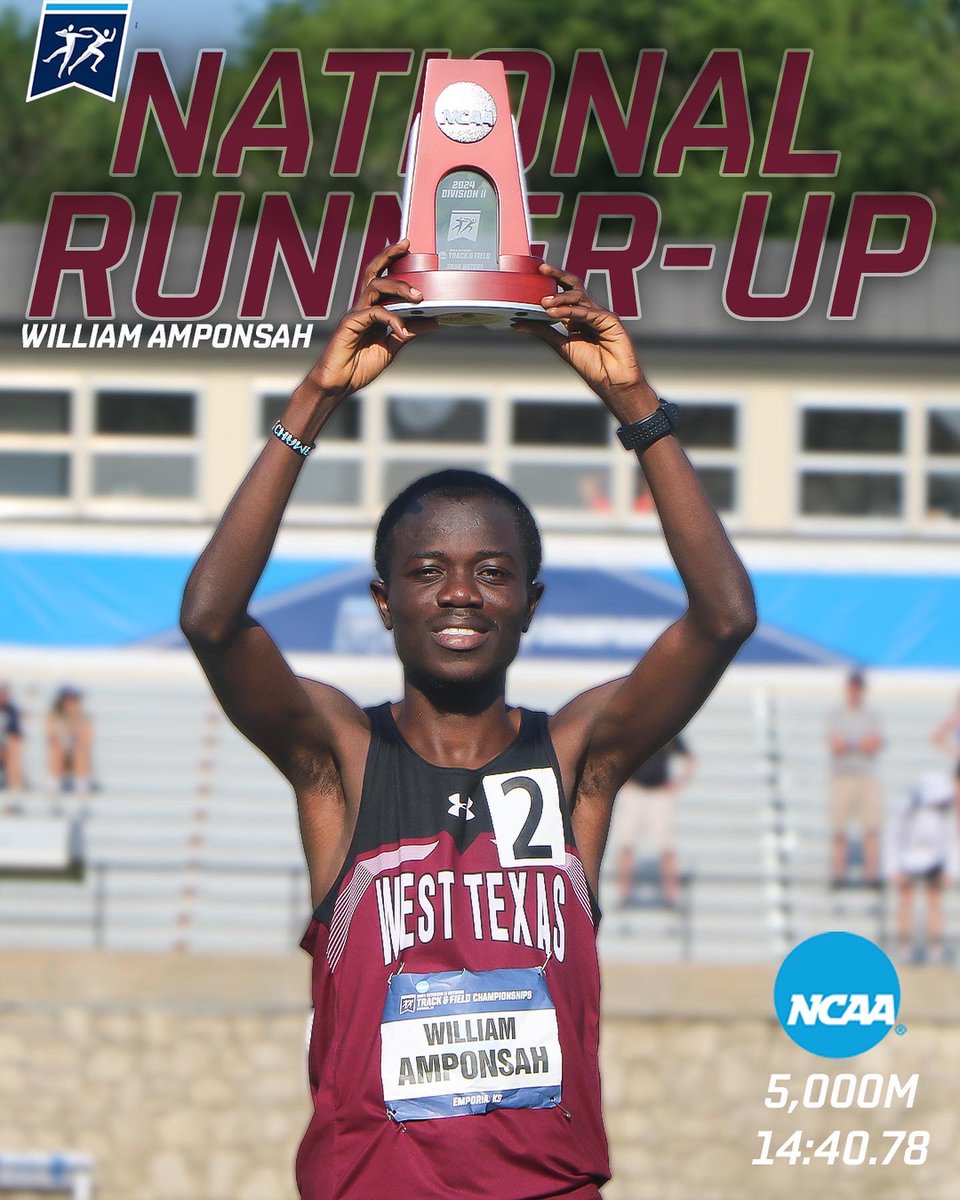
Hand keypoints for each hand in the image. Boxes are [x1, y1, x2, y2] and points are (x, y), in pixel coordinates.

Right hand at [307, 241, 436, 399]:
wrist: (338, 385)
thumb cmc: (359, 367)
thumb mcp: (391, 348)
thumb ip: (408, 332)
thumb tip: (433, 321)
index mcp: (371, 310)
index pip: (381, 278)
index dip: (391, 260)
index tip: (408, 245)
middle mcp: (362, 307)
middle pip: (375, 273)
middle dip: (390, 256)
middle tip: (409, 248)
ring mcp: (355, 314)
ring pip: (376, 288)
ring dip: (399, 288)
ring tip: (419, 297)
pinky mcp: (350, 324)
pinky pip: (374, 313)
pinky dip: (392, 319)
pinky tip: (402, 331)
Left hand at [512, 263, 653, 421]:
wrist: (612, 382)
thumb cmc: (591, 366)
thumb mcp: (561, 346)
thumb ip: (542, 332)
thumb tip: (517, 323)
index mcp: (577, 317)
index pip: (564, 293)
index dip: (552, 281)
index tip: (536, 272)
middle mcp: (589, 312)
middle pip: (574, 287)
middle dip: (558, 276)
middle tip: (541, 271)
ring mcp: (600, 314)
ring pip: (579, 297)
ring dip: (560, 298)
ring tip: (544, 303)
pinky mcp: (610, 320)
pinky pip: (586, 312)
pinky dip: (570, 311)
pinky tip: (555, 313)